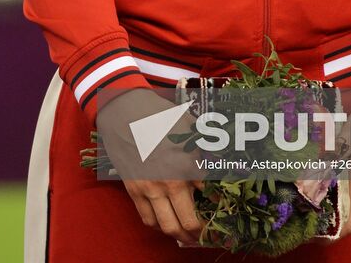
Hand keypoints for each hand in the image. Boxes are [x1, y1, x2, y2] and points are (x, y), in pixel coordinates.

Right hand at [96, 88, 204, 246]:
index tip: (224, 210)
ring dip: (181, 235)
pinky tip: (168, 223)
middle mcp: (170, 182)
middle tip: (207, 234)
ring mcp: (150, 190)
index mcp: (188, 165)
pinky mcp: (134, 191)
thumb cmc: (162, 117)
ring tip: (190, 236)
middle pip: (189, 222)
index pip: (209, 196)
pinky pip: (148, 220)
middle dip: (201, 232)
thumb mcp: (191, 128)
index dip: (219, 205)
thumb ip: (205, 150)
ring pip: (168, 227)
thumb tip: (219, 165)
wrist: (127, 113)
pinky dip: (160, 227)